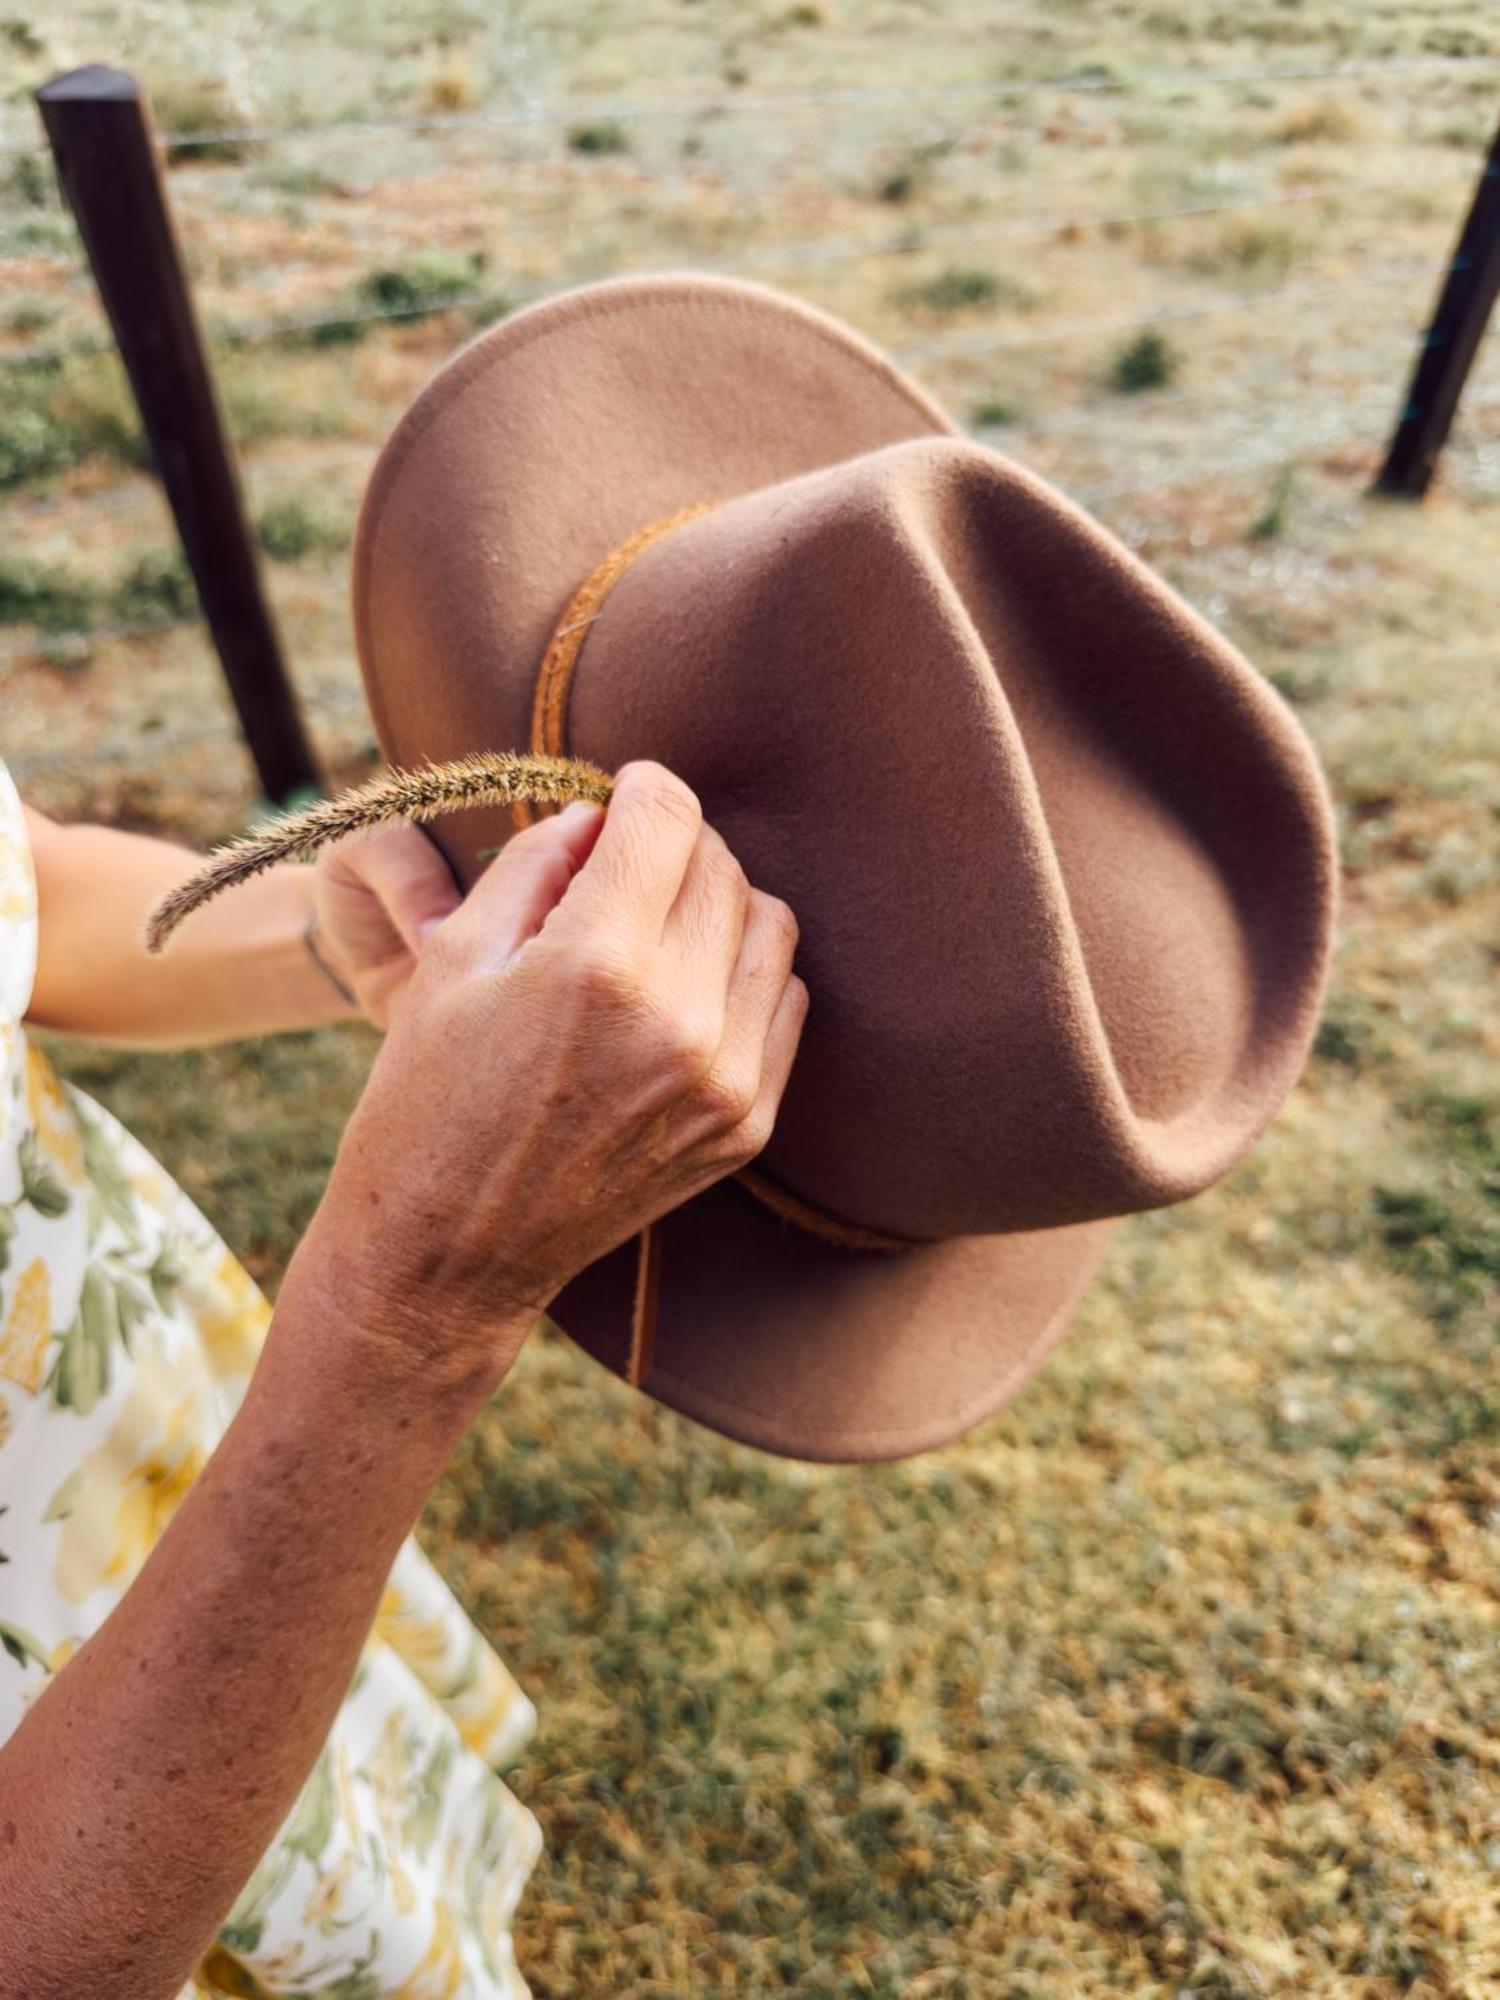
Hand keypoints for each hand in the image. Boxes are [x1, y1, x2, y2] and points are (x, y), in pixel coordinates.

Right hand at [293, 763, 806, 1396]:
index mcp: (596, 966)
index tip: (622, 792)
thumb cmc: (426, 1102)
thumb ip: (537, 863)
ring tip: (652, 923)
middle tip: (621, 863)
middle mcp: (679, 1020)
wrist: (449, 1258)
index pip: (668, 817)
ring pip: (769, 925)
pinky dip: (743, 973)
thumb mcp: (452, 959)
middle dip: (672, 845)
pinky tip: (682, 985)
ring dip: (717, 903)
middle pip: (721, 865)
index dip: (642, 787)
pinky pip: (785, 1001)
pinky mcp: (745, 1125)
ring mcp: (724, 1080)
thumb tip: (601, 814)